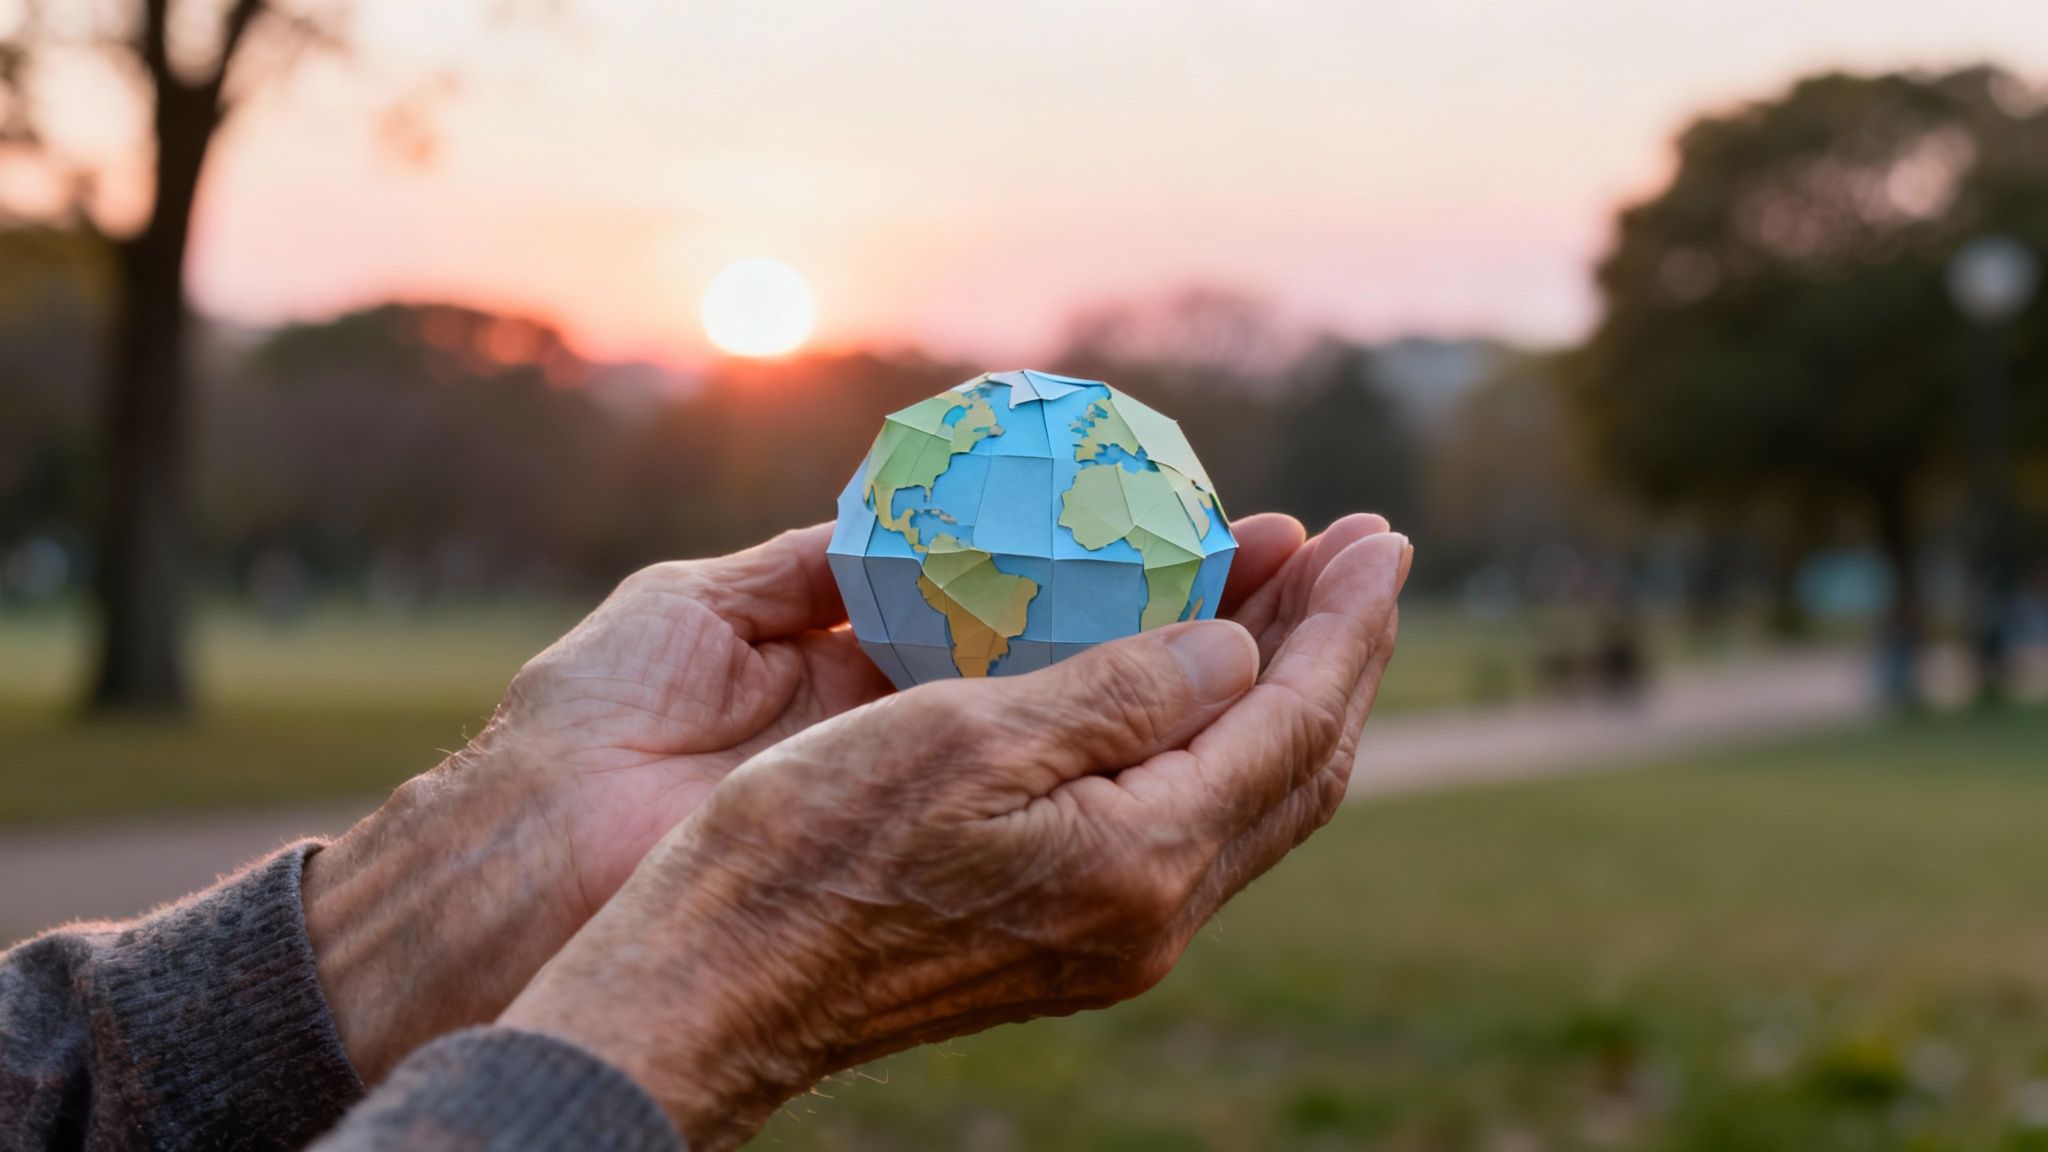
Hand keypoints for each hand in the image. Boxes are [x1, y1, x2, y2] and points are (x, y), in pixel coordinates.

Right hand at [302, 516, 1314, 1079]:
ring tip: (1295, 598)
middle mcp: (1152, 913)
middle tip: (1358, 552)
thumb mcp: (967, 735)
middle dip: (1338, 653)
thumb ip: (1122, 691)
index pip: (1294, 722)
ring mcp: (1115, 936)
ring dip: (1285, 693)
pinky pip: (1190, 822)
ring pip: (1248, 799)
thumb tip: (1241, 649)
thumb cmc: (814, 846)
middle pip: (1295, 766)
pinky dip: (1219, 739)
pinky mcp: (1070, 937)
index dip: (1345, 624)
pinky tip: (1194, 684)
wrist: (721, 986)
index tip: (1380, 537)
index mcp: (1144, 859)